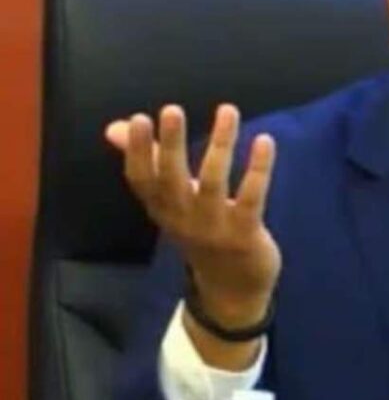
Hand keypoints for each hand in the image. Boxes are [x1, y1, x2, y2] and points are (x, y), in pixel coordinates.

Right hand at [105, 103, 279, 327]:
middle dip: (170, 145)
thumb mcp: (171, 203)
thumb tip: (113, 128)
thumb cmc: (200, 233)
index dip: (136, 151)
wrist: (231, 290)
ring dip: (221, 144)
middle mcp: (184, 219)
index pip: (141, 179)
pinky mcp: (246, 235)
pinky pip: (252, 198)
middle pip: (172, 179)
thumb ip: (148, 163)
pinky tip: (265, 141)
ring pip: (215, 182)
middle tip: (172, 109)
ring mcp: (215, 229)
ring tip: (227, 110)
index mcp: (162, 209)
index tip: (138, 118)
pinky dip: (258, 169)